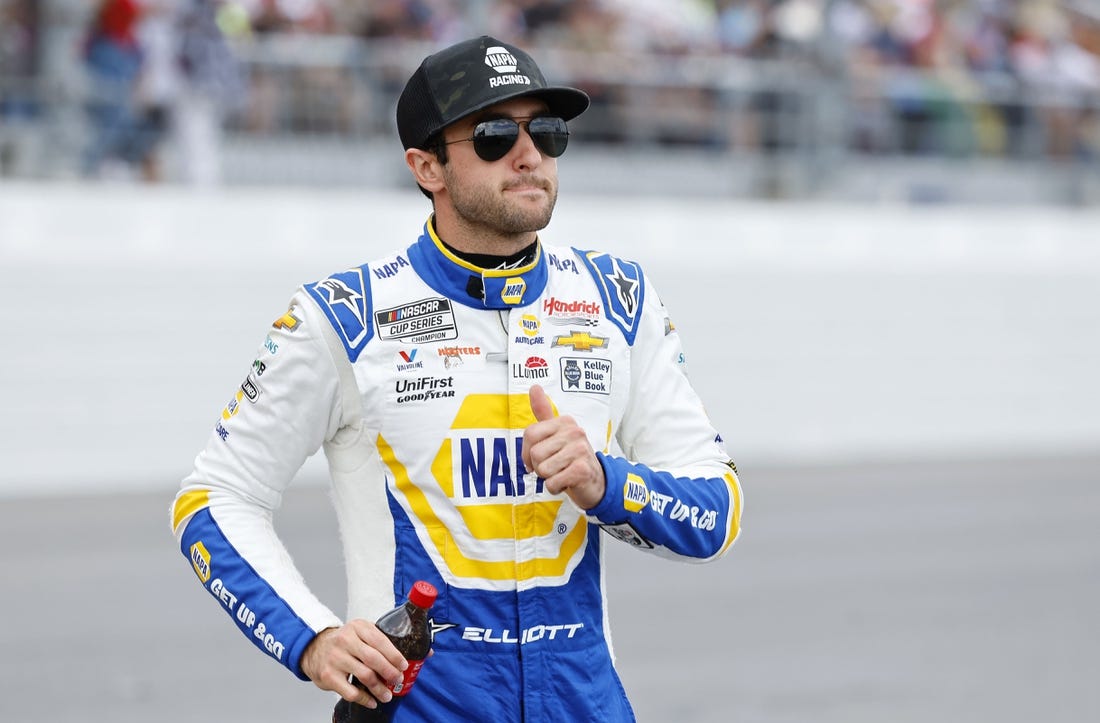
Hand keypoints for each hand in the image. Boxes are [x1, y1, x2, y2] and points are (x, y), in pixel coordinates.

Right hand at [300, 621, 406, 708]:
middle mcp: (345, 640)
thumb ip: (378, 640)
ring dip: (380, 688)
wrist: (314, 648)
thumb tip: (407, 657)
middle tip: (398, 680)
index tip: (403, 666)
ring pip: (365, 676)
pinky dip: (365, 699)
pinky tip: (372, 701)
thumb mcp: (359, 632)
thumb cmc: (343, 642)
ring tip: (387, 695)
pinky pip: (351, 692)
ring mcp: (336, 658)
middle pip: (374, 659)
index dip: (394, 656)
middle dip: (390, 672)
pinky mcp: (329, 676)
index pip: (380, 641)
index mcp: (357, 627)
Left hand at [522, 385, 605, 509]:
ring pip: (543, 469)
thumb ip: (544, 412)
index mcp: (565, 421)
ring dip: (548, 478)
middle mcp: (574, 432)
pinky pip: (552, 483)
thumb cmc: (570, 457)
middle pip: (535, 453)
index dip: (527, 452)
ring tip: (562, 473)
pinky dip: (555, 487)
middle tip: (555, 467)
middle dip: (539, 467)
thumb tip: (534, 387)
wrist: (595, 481)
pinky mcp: (583, 470)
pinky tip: (567, 482)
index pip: (530, 434)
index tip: (535, 459)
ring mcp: (580, 450)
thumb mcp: (557, 433)